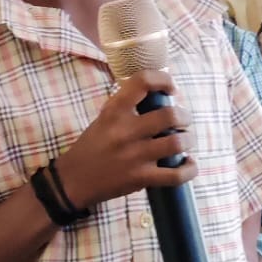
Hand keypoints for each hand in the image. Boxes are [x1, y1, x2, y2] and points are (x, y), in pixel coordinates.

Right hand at [52, 70, 197, 210]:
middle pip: (170, 115)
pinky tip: (187, 163)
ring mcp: (134, 156)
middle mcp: (125, 131)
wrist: (73, 181)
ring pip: (178, 143)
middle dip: (185, 116)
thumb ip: (127, 107)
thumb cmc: (91, 147)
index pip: (143, 82)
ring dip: (188, 139)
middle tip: (183, 120)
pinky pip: (176, 175)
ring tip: (186, 140)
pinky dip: (189, 169)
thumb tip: (159, 95)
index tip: (171, 89)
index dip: (164, 80)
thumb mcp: (103, 119)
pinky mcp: (141, 178)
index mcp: (114, 111)